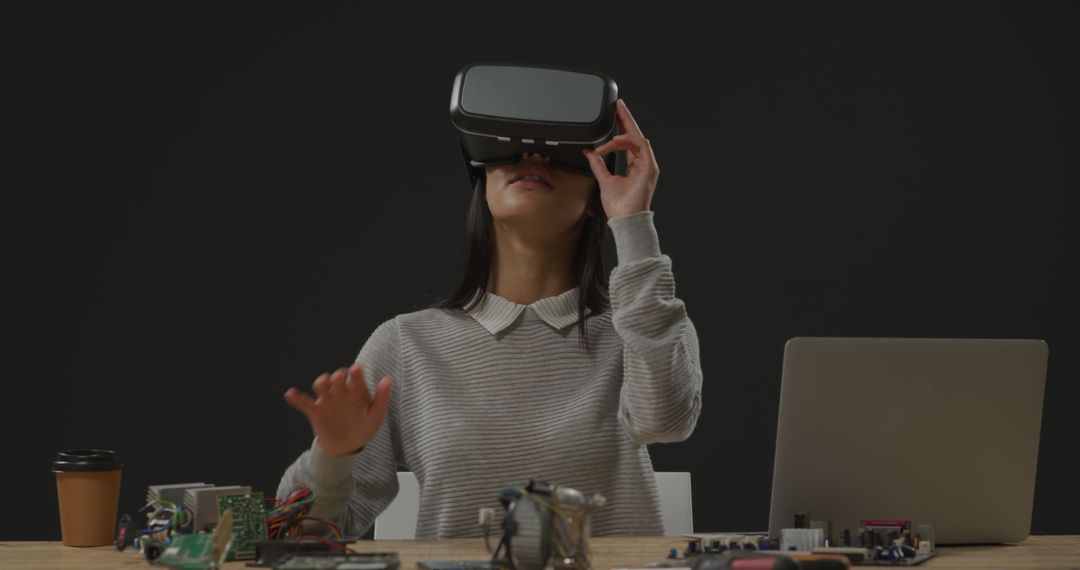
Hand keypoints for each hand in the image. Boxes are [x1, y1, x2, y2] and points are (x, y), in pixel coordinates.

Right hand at [284, 363, 392, 456]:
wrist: (347, 447)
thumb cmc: (364, 428)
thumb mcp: (376, 415)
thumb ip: (381, 398)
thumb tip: (387, 379)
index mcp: (357, 391)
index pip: (356, 377)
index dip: (356, 372)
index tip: (356, 369)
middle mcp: (341, 392)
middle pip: (337, 379)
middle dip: (338, 376)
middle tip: (340, 377)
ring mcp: (327, 401)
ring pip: (321, 386)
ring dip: (321, 382)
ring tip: (322, 383)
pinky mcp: (315, 412)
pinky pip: (304, 403)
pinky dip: (297, 398)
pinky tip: (290, 394)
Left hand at [582, 98, 659, 218]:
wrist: (625, 219)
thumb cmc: (619, 206)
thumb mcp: (604, 180)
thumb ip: (598, 164)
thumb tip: (590, 152)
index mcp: (635, 165)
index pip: (629, 140)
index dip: (622, 125)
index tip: (615, 114)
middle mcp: (643, 163)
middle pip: (636, 134)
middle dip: (626, 118)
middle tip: (618, 104)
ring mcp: (648, 165)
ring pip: (638, 138)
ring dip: (622, 132)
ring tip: (609, 133)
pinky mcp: (649, 167)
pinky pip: (640, 145)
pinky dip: (627, 140)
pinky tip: (615, 140)